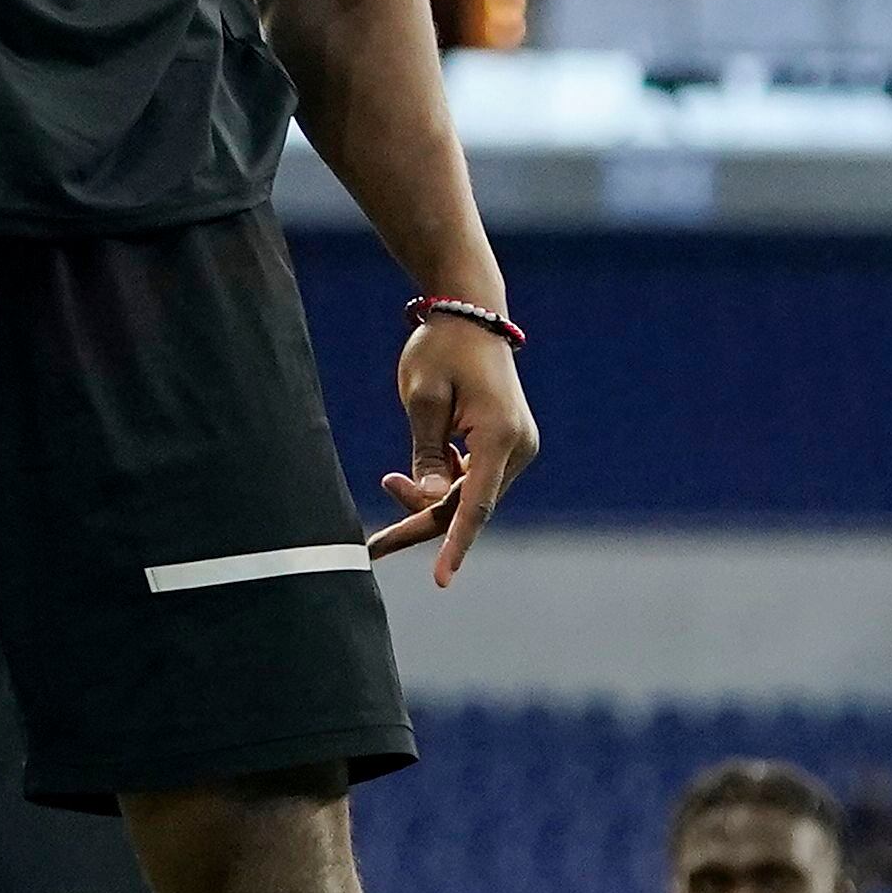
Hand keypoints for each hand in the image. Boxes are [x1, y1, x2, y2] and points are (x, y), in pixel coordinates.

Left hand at [369, 316, 539, 586]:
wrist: (470, 313)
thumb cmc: (441, 349)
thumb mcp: (423, 400)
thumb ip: (426, 456)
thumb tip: (432, 503)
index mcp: (500, 436)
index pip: (475, 505)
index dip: (455, 545)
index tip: (441, 579)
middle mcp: (519, 448)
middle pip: (467, 506)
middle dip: (420, 520)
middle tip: (372, 545)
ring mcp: (517, 448)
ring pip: (469, 496)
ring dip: (430, 500)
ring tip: (388, 481)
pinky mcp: (507, 446)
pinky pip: (473, 481)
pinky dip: (444, 483)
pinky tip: (425, 459)